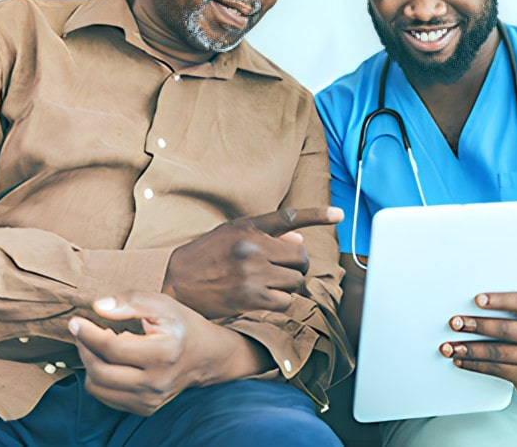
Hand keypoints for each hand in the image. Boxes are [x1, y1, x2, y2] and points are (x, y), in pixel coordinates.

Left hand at [69, 291, 258, 415]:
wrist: (206, 356)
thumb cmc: (182, 326)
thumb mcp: (162, 304)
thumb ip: (130, 302)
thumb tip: (98, 307)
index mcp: (163, 353)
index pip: (112, 348)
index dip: (88, 334)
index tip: (76, 321)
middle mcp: (156, 382)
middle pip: (100, 371)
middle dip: (84, 349)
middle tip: (83, 332)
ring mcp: (150, 399)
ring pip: (98, 388)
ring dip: (89, 364)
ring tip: (97, 346)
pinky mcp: (144, 408)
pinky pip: (106, 397)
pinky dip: (100, 378)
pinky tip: (109, 361)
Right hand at [166, 207, 342, 318]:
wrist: (177, 283)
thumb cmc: (206, 256)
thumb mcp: (231, 234)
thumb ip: (265, 234)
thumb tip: (300, 238)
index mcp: (248, 227)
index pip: (290, 217)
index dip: (317, 215)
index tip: (339, 215)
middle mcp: (253, 247)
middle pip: (300, 257)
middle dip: (297, 266)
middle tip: (283, 270)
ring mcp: (253, 273)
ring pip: (296, 282)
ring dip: (288, 286)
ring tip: (268, 284)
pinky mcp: (251, 298)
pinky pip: (285, 302)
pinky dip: (279, 302)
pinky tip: (262, 298)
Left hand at [440, 292, 516, 395]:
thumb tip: (513, 273)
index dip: (499, 300)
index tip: (477, 299)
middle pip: (507, 330)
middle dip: (478, 326)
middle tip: (456, 323)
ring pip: (499, 354)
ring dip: (470, 350)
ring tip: (451, 346)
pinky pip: (497, 371)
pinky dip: (476, 365)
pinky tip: (461, 360)